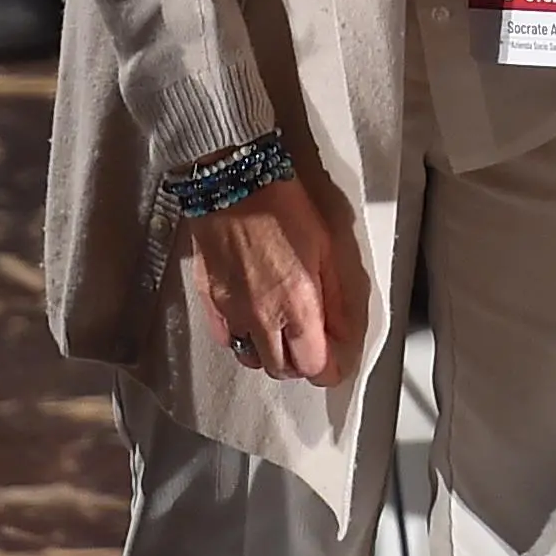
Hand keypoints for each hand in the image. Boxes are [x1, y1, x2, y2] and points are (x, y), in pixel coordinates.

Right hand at [188, 172, 361, 385]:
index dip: (330, 368)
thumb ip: (340, 298)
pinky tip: (251, 321)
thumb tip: (345, 334)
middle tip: (311, 344)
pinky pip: (226, 340)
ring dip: (271, 355)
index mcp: (298, 305)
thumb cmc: (285, 208)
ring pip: (253, 360)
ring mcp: (232, 313)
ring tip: (281, 333)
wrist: (234, 185)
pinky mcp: (210, 303)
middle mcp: (262, 318)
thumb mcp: (330, 249)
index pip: (314, 366)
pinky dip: (241, 339)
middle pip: (282, 370)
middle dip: (302, 364)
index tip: (337, 360)